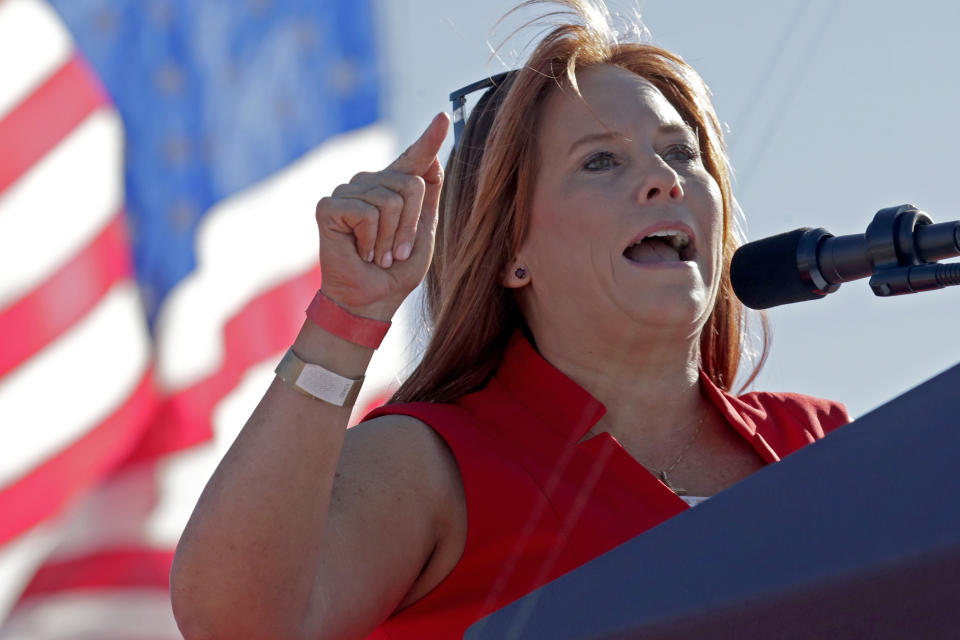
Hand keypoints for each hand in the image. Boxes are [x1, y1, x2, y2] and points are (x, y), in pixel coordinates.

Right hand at [315, 113, 449, 320]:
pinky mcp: (329, 206)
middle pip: (411, 184)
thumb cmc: (395, 270)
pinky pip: (367, 214)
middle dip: (410, 227)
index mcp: (392, 188)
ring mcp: (347, 191)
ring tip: (376, 254)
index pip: (415, 158)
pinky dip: (370, 241)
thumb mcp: (423, 232)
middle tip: (394, 252)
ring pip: (391, 201)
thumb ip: (427, 196)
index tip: (443, 118)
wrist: (370, 299)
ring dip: (390, 239)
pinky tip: (360, 252)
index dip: (429, 138)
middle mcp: (369, 183)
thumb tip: (433, 156)